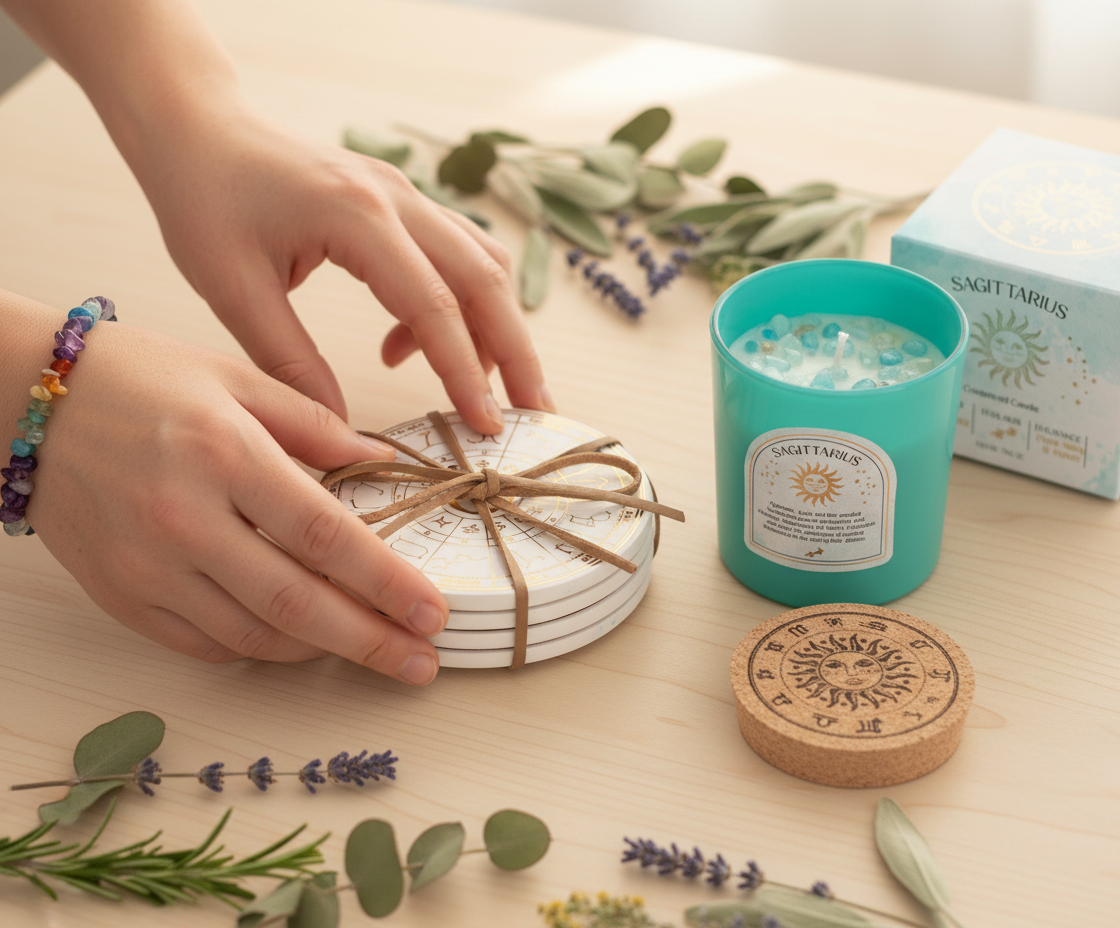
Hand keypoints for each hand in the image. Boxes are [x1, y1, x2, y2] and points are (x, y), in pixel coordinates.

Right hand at [31, 321, 447, 683]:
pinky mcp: (120, 595)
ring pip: (252, 635)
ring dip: (321, 653)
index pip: (326, 537)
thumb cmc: (137, 377)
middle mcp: (185, 519)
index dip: (387, 584)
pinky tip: (297, 643)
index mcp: (225, 455)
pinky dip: (258, 650)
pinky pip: (202, 643)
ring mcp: (147, 566)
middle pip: (297, 604)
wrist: (29, 399)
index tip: (432, 612)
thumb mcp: (234, 377)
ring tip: (371, 652)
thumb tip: (380, 460)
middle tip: (421, 664)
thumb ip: (312, 422)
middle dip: (371, 642)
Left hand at [133, 96, 552, 431]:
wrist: (199, 128)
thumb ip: (290, 362)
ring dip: (499, 328)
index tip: (486, 427)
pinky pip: (455, 256)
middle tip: (536, 413)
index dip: (465, 372)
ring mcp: (406, 195)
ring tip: (494, 392)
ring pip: (482, 264)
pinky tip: (406, 348)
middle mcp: (397, 198)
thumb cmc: (203, 198)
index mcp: (357, 215)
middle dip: (516, 352)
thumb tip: (339, 431)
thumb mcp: (232, 289)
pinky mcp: (402, 203)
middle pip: (486, 279)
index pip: (434, 305)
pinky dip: (454, 308)